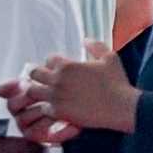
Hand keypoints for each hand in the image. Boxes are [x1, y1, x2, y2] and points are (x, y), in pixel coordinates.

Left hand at [14, 40, 134, 140]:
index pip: (49, 59)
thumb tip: (85, 40)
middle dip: (38, 74)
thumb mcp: (110, 57)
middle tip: (44, 78)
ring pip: (32, 91)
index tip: (58, 66)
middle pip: (34, 74)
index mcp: (67, 66)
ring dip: (37, 90)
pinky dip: (47, 106)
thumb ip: (95, 46)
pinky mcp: (58, 112)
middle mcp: (57, 80)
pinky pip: (43, 108)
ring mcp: (55, 97)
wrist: (120, 107)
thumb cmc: (117, 82)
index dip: (54, 62)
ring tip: (44, 92)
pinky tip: (55, 106)